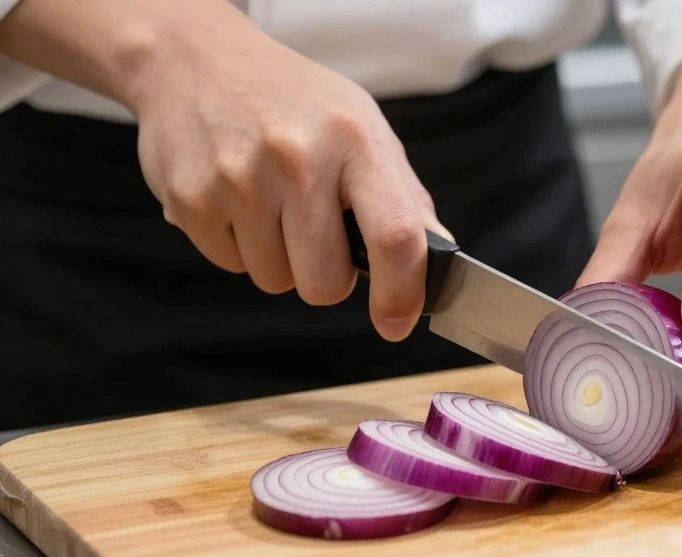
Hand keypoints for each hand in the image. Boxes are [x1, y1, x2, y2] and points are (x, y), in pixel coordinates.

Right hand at [129, 19, 450, 341]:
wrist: (197, 61)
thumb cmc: (293, 101)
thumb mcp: (362, 128)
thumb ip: (405, 197)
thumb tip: (442, 257)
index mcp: (355, 140)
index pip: (396, 236)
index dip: (402, 292)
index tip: (397, 322)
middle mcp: (298, 159)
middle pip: (325, 283)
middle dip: (326, 275)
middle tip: (316, 232)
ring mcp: (239, 180)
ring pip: (275, 281)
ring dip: (279, 258)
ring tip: (270, 202)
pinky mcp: (191, 200)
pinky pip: (231, 266)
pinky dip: (238, 246)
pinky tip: (236, 198)